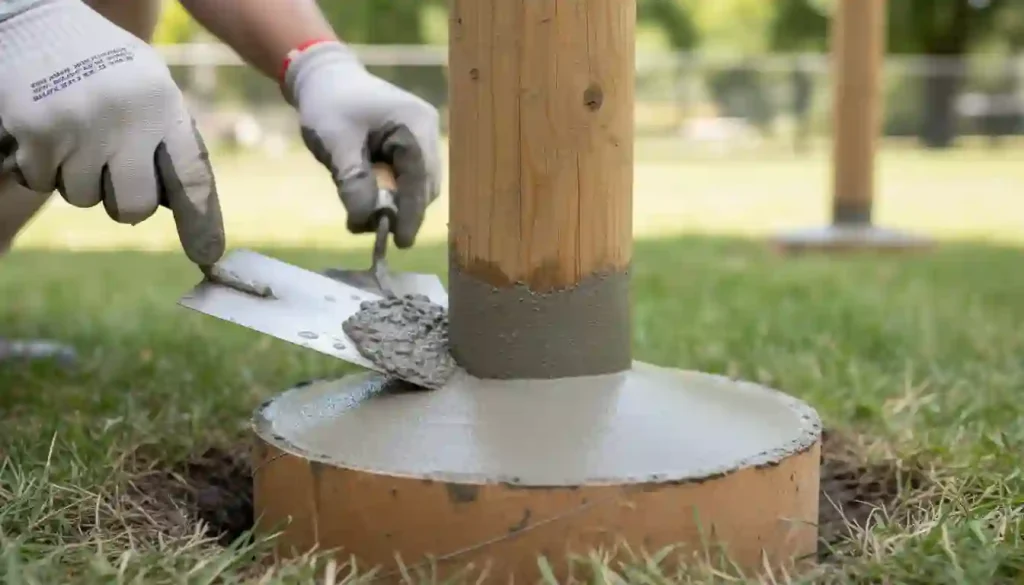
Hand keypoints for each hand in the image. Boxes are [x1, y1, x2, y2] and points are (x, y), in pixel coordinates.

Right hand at [0, 0, 224, 266]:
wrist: (38, 25)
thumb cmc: (107, 69)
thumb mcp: (152, 91)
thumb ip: (170, 142)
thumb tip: (179, 210)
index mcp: (164, 105)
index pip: (192, 178)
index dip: (202, 224)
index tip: (209, 257)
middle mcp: (126, 118)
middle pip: (135, 207)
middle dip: (126, 202)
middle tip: (114, 171)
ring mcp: (79, 126)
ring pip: (86, 198)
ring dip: (80, 178)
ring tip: (78, 132)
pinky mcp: (36, 133)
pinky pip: (45, 183)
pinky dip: (45, 166)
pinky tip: (49, 129)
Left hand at [283, 41, 440, 248]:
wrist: (324, 77)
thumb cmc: (329, 104)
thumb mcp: (336, 143)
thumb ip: (352, 182)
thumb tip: (365, 221)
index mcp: (414, 125)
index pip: (419, 179)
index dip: (411, 213)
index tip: (401, 242)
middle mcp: (426, 132)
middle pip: (424, 186)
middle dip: (401, 210)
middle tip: (371, 227)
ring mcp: (421, 138)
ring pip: (417, 185)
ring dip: (394, 203)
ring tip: (363, 212)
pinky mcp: (411, 145)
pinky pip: (407, 178)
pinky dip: (390, 192)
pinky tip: (367, 195)